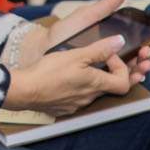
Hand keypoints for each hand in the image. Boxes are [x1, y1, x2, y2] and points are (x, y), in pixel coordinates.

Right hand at [3, 37, 133, 115]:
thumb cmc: (48, 73)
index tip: (108, 56)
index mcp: (96, 84)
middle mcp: (89, 97)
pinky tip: (65, 79)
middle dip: (109, 72)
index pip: (124, 82)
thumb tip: (120, 42)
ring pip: (92, 92)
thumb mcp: (76, 54)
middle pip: (109, 87)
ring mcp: (77, 104)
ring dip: (91, 80)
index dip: (122, 68)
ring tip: (79, 67)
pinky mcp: (64, 108)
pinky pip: (77, 98)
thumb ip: (100, 49)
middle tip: (102, 60)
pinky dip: (76, 88)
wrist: (25, 91)